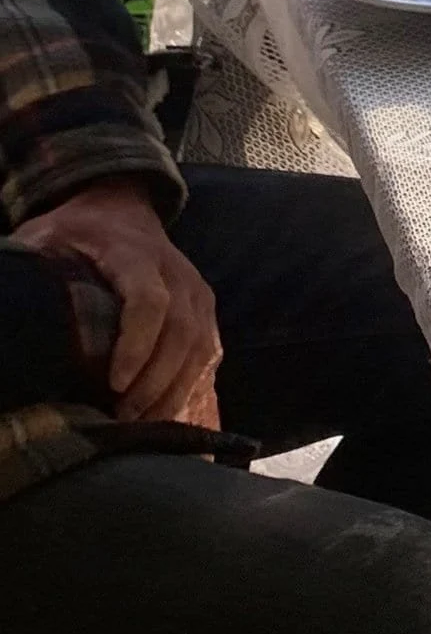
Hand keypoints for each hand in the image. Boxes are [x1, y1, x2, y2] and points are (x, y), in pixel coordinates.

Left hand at [14, 178, 221, 425]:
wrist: (123, 208)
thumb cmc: (77, 231)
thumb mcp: (45, 239)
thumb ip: (30, 268)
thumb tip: (7, 308)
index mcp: (136, 253)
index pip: (149, 300)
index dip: (136, 344)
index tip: (114, 383)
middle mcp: (178, 273)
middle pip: (181, 332)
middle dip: (155, 381)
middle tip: (121, 420)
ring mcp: (197, 292)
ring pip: (201, 347)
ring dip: (174, 391)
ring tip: (140, 426)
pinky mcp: (205, 311)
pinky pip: (208, 354)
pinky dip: (189, 387)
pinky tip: (163, 415)